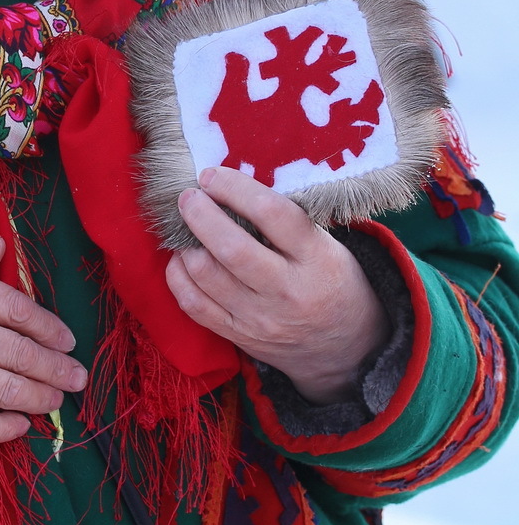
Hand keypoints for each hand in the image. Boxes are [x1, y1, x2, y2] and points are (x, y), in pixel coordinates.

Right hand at [0, 236, 86, 442]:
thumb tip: (0, 250)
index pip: (18, 309)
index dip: (49, 327)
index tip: (67, 339)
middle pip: (21, 352)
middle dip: (56, 367)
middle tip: (78, 377)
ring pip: (5, 389)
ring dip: (39, 398)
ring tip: (57, 401)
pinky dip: (1, 427)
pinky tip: (20, 427)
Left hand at [166, 166, 390, 404]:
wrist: (345, 349)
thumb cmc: (332, 281)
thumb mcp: (328, 246)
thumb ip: (286, 221)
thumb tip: (229, 184)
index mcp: (316, 259)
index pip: (272, 213)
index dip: (235, 188)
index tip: (211, 175)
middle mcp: (287, 291)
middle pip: (231, 248)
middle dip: (200, 214)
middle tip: (188, 196)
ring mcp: (260, 319)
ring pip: (205, 275)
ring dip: (186, 243)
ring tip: (186, 226)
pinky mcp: (239, 337)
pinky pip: (193, 304)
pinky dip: (178, 276)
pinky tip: (183, 258)